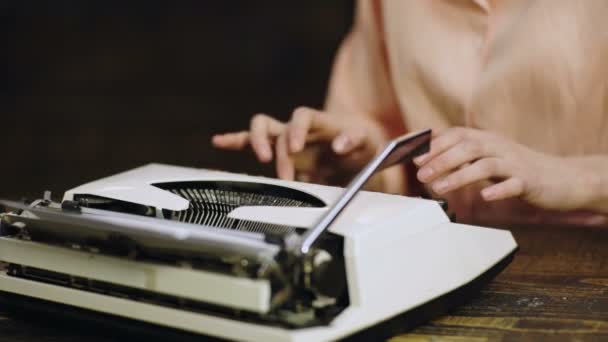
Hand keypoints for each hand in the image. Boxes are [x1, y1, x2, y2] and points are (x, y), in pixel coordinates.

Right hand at [212, 107, 385, 183]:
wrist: (360, 154)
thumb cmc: (364, 146)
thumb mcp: (368, 143)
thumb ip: (356, 140)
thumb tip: (340, 144)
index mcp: (318, 122)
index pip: (301, 116)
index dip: (296, 130)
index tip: (295, 148)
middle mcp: (297, 128)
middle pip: (272, 125)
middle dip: (273, 147)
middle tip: (283, 173)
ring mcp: (286, 139)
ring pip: (260, 130)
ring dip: (255, 144)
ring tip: (261, 159)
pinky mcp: (280, 152)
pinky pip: (252, 143)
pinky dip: (235, 141)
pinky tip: (218, 141)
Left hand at [413, 127, 596, 210]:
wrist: (563, 178)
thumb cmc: (519, 169)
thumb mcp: (489, 159)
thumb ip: (463, 158)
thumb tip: (429, 160)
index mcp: (488, 139)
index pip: (457, 135)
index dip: (435, 144)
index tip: (414, 156)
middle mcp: (500, 147)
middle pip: (467, 147)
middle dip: (441, 160)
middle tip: (421, 175)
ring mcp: (515, 163)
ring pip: (485, 164)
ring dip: (459, 175)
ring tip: (440, 188)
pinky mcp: (529, 181)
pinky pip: (513, 184)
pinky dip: (498, 189)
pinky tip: (485, 196)